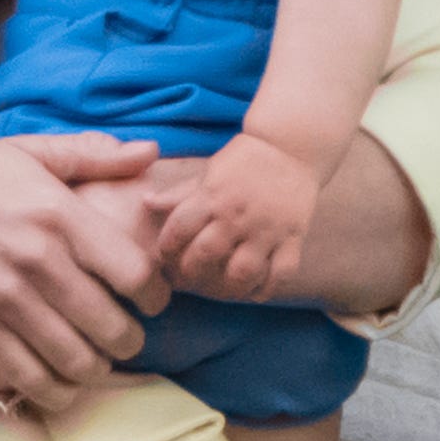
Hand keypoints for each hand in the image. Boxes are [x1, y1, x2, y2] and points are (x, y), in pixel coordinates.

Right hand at [0, 133, 162, 416]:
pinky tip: (55, 380)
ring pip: (79, 361)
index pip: (137, 274)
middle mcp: (36, 257)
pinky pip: (32, 379)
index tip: (148, 300)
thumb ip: (87, 155)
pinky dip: (54, 391)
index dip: (156, 296)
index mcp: (56, 211)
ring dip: (95, 369)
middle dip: (128, 340)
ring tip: (92, 359)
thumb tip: (150, 154)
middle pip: (115, 327)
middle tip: (121, 335)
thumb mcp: (18, 153)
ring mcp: (3, 298)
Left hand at [158, 131, 319, 297]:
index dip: (166, 246)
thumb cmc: (243, 159)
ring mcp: (266, 229)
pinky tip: (256, 293)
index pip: (179, 227)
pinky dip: (269, 288)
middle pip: (206, 253)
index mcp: (211, 196)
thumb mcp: (207, 172)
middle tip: (186, 279)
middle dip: (190, 271)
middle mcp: (236, 215)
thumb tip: (146, 202)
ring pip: (244, 270)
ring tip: (221, 292)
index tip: (163, 257)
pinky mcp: (293, 237)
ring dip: (229, 287)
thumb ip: (179, 193)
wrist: (290, 147)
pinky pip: (282, 272)